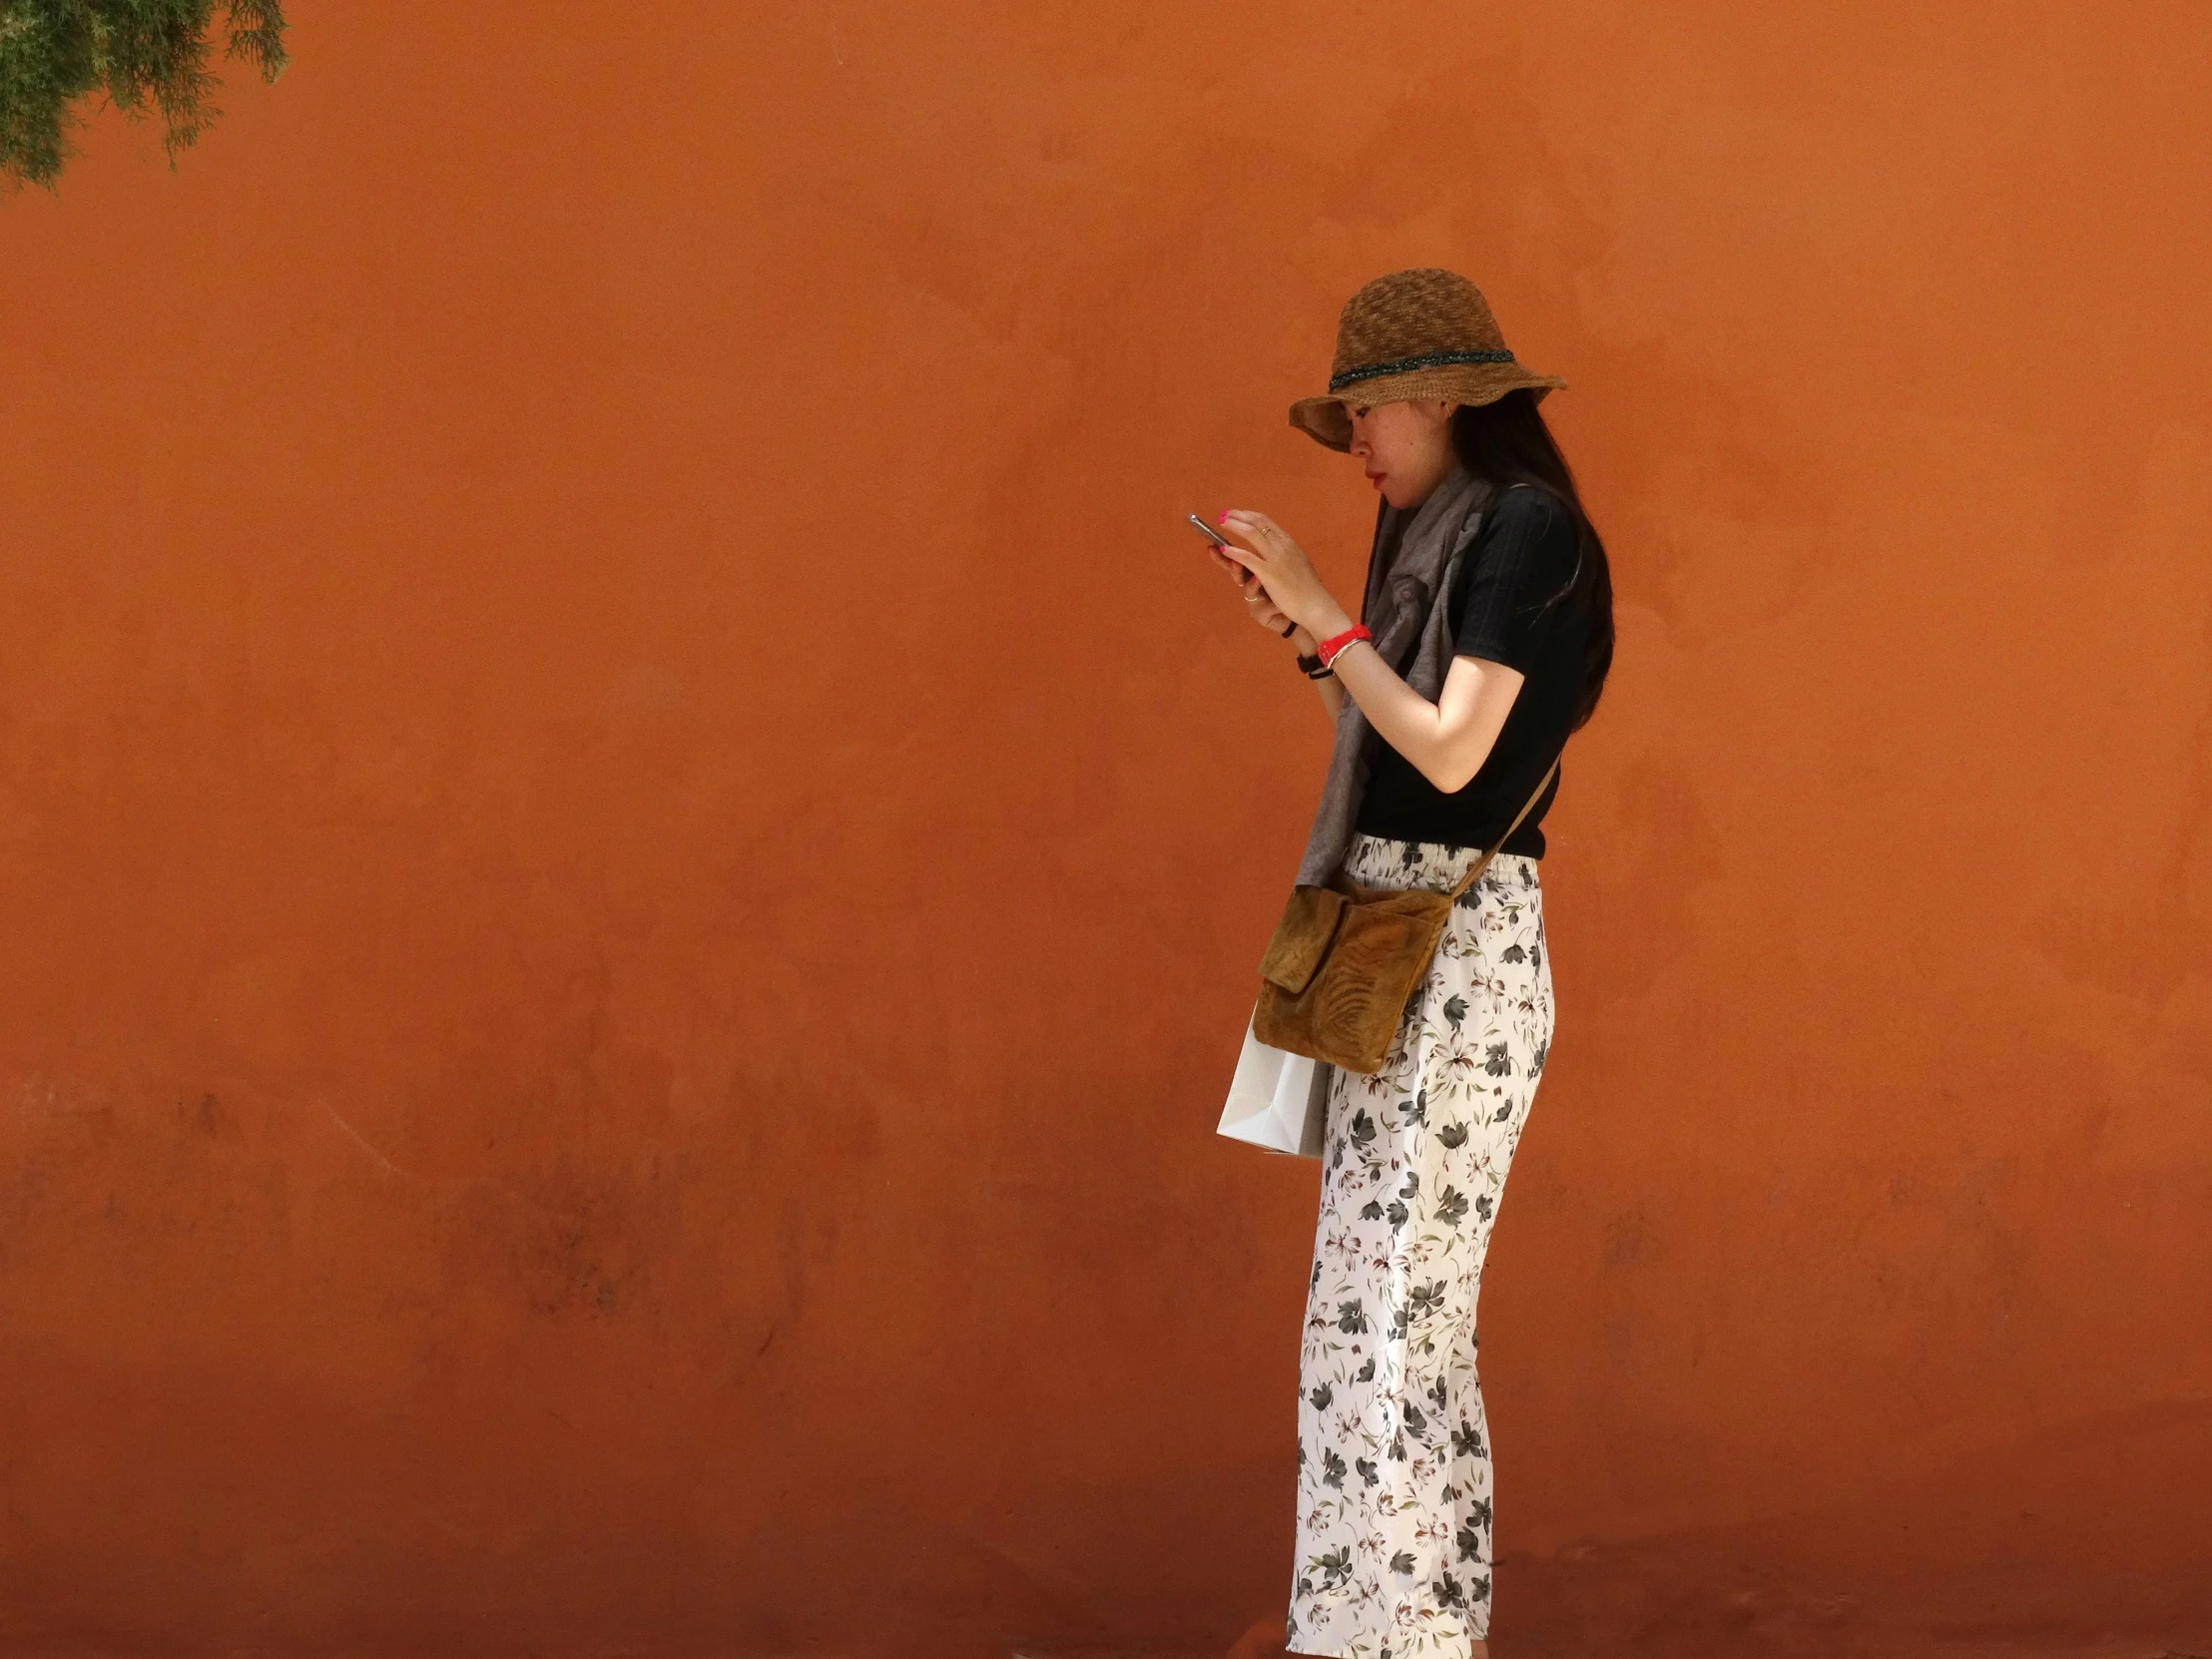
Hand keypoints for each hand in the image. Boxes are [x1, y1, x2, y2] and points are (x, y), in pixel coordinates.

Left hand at [1216, 510, 1350, 638]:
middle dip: (1238, 516)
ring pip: (1251, 534)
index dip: (1249, 515)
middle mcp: (1282, 546)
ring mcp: (1275, 559)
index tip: (1238, 513)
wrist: (1316, 604)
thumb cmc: (1308, 588)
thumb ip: (1287, 553)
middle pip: (1257, 523)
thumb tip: (1278, 547)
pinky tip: (1222, 549)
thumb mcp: (1298, 563)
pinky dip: (1234, 552)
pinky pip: (1248, 558)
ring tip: (1221, 523)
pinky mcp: (1269, 574)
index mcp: (1289, 543)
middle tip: (1224, 514)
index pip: (1266, 521)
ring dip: (1234, 526)